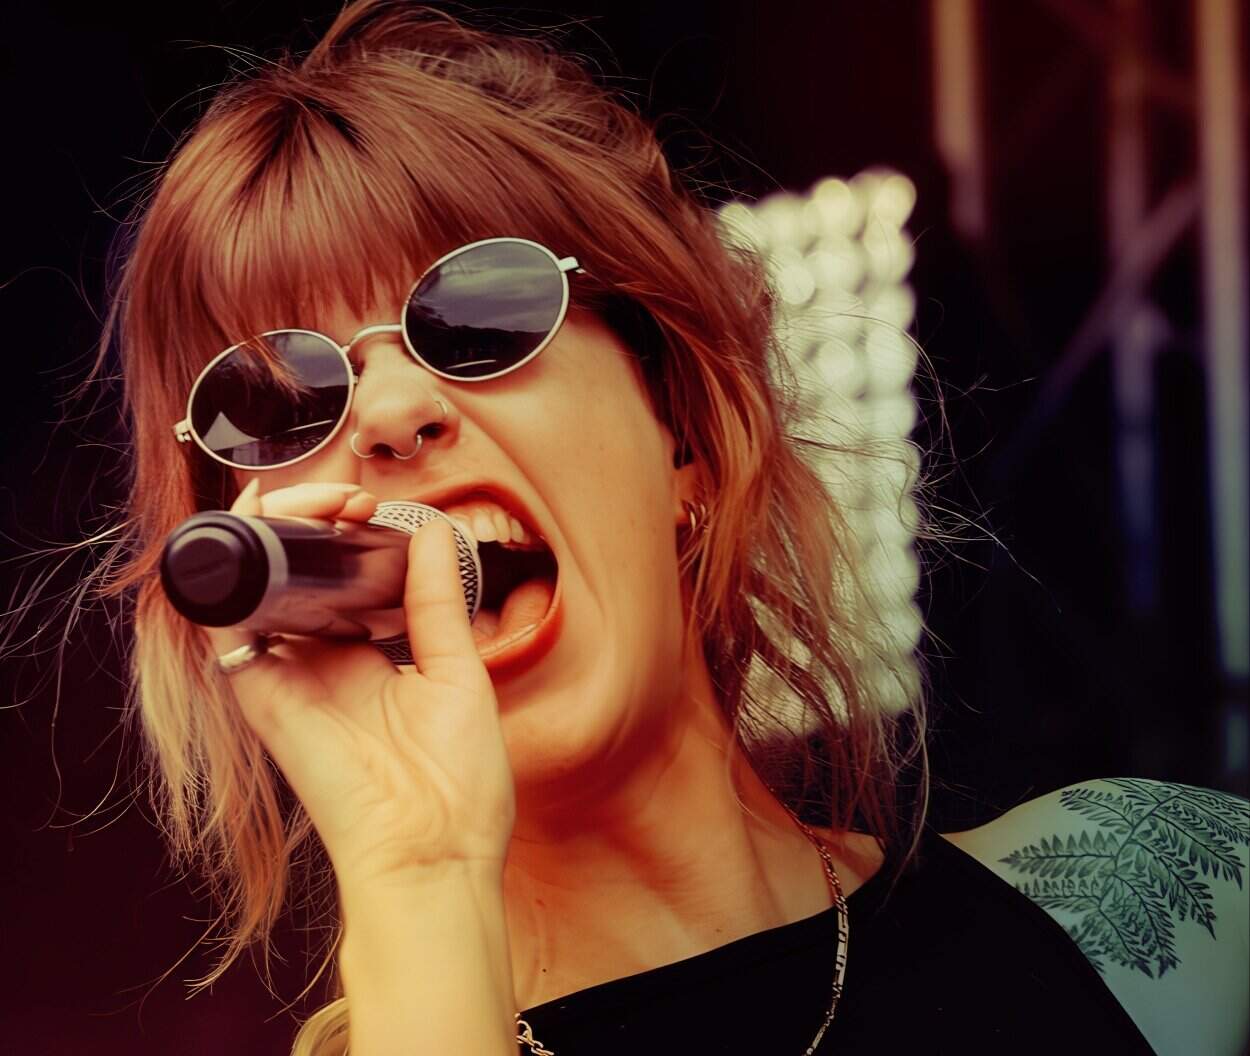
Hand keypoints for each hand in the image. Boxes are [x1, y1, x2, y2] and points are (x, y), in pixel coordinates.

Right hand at [204, 479, 515, 891]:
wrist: (434, 856)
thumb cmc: (457, 784)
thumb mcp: (458, 674)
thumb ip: (436, 601)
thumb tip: (432, 529)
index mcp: (368, 660)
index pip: (341, 579)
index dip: (349, 533)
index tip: (376, 506)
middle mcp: (321, 664)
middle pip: (295, 574)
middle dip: (314, 520)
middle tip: (350, 500)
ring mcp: (289, 678)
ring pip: (259, 586)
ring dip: (276, 532)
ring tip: (316, 504)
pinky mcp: (263, 696)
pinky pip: (230, 626)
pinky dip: (235, 571)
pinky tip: (257, 525)